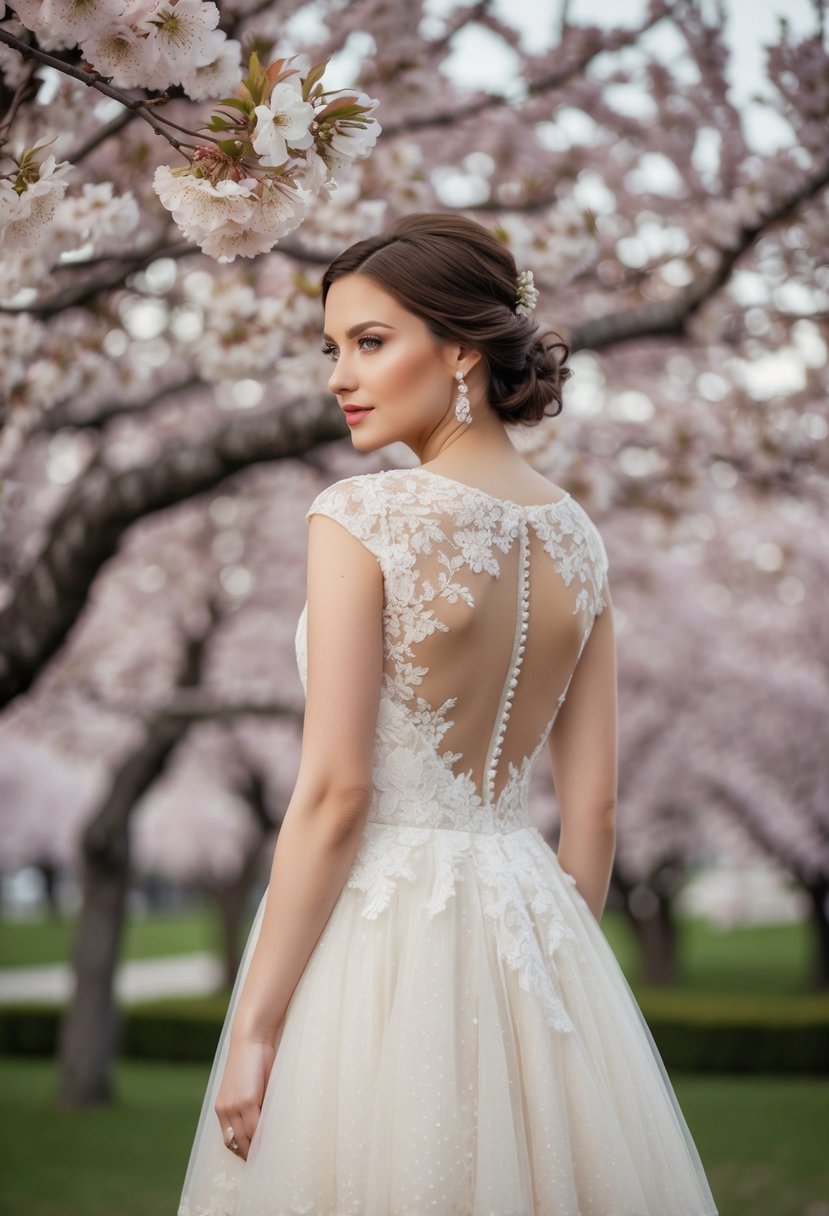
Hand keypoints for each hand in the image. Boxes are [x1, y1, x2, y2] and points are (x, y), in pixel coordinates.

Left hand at [214, 1035, 276, 1161]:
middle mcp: (225, 1110)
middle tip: (263, 1164)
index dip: (241, 1150)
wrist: (250, 1039)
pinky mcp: (248, 1101)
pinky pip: (256, 1127)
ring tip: (269, 1157)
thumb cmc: (253, 1060)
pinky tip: (272, 1142)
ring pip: (246, 1138)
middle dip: (249, 1154)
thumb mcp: (248, 1087)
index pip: (229, 1139)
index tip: (253, 1159)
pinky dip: (263, 1137)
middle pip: (236, 1143)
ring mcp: (235, 1106)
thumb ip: (250, 1105)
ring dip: (256, 1149)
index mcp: (222, 1108)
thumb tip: (262, 1124)